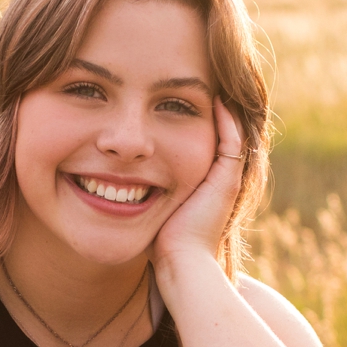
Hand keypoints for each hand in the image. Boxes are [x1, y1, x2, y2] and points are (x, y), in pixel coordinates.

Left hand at [153, 97, 246, 270]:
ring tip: (210, 83)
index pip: (205, 140)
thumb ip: (144, 190)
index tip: (175, 100)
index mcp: (205, 183)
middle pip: (222, 133)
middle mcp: (221, 178)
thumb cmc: (160, 243)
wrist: (180, 263)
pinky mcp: (227, 179)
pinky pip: (231, 140)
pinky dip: (225, 119)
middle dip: (209, 109)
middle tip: (197, 85)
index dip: (194, 120)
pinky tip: (214, 99)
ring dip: (221, 109)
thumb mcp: (151, 207)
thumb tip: (113, 177)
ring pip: (233, 133)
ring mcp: (227, 178)